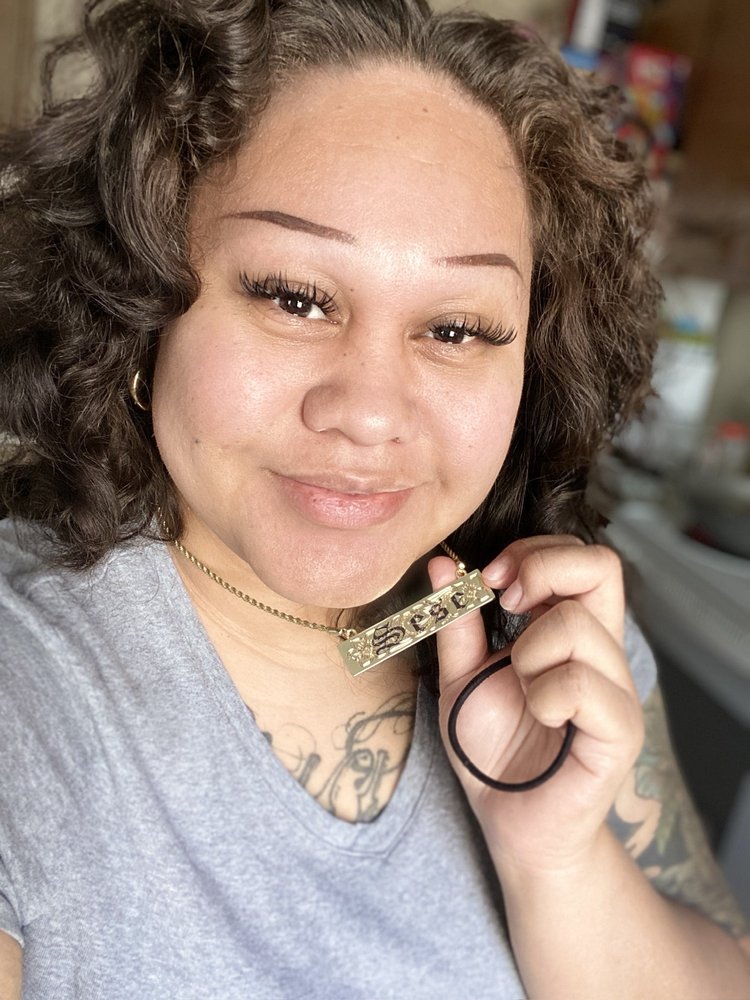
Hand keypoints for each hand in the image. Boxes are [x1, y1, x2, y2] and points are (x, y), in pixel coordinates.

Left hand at [429, 536, 643, 874]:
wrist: (510, 822)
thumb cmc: (492, 749)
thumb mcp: (461, 676)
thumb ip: (457, 623)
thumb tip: (442, 566)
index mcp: (571, 632)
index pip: (581, 558)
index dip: (532, 553)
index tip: (489, 579)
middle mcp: (603, 652)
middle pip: (602, 567)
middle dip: (539, 570)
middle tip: (505, 602)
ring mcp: (617, 689)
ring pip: (577, 626)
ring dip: (528, 652)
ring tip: (522, 689)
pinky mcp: (620, 731)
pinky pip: (584, 685)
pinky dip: (546, 695)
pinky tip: (540, 717)